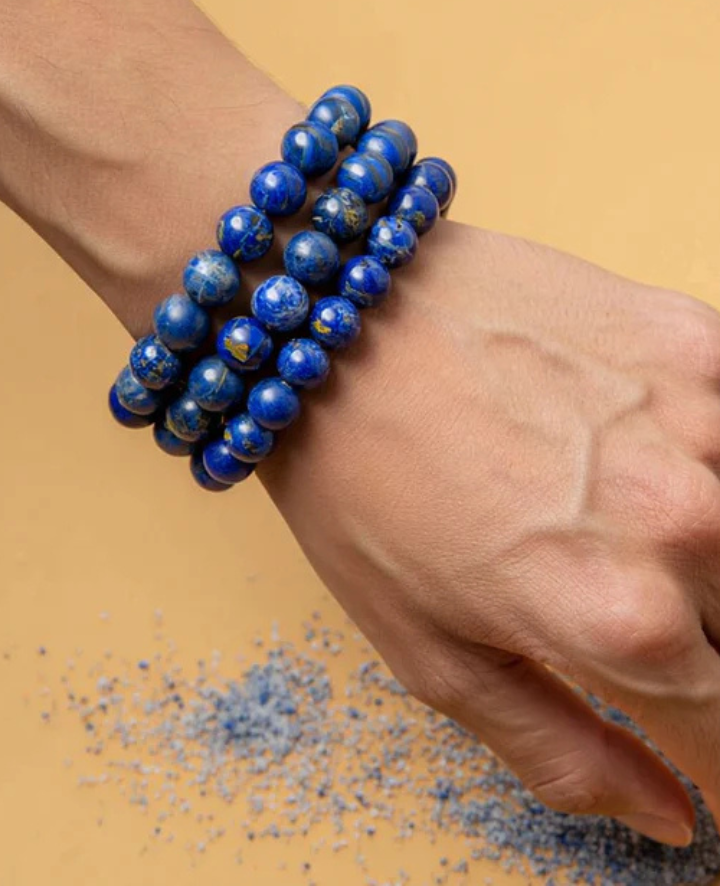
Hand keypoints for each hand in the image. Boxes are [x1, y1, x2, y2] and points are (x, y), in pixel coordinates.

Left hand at [262, 217, 719, 846]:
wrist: (336, 322)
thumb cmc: (363, 483)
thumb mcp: (431, 655)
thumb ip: (563, 751)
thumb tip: (669, 815)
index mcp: (621, 622)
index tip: (699, 747)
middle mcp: (687, 523)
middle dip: (705, 647)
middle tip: (622, 609)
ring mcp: (704, 420)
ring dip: (711, 558)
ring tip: (622, 530)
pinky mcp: (698, 342)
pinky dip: (708, 463)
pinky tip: (646, 455)